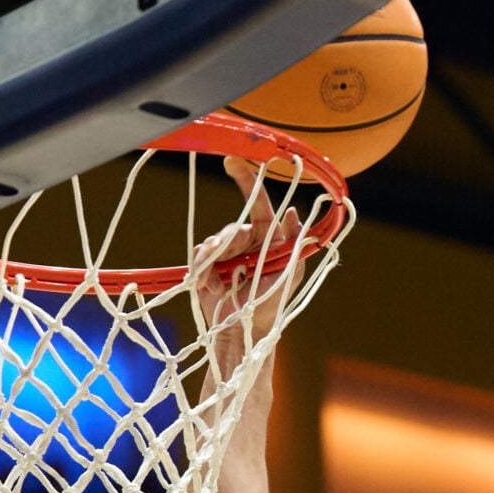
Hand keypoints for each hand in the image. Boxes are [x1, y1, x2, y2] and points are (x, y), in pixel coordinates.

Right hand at [190, 160, 304, 356]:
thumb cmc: (272, 303)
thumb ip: (293, 243)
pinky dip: (204, 270)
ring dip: (216, 258)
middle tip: (230, 258)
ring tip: (220, 281)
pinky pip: (200, 256)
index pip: (257, 202)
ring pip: (214, 240)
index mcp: (267, 237)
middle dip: (230, 241)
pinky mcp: (206, 266)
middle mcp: (245, 241)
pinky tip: (211, 286)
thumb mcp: (290, 273)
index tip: (233, 162)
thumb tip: (292, 211)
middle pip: (233, 226)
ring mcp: (225, 253)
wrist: (244, 330)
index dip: (246, 180)